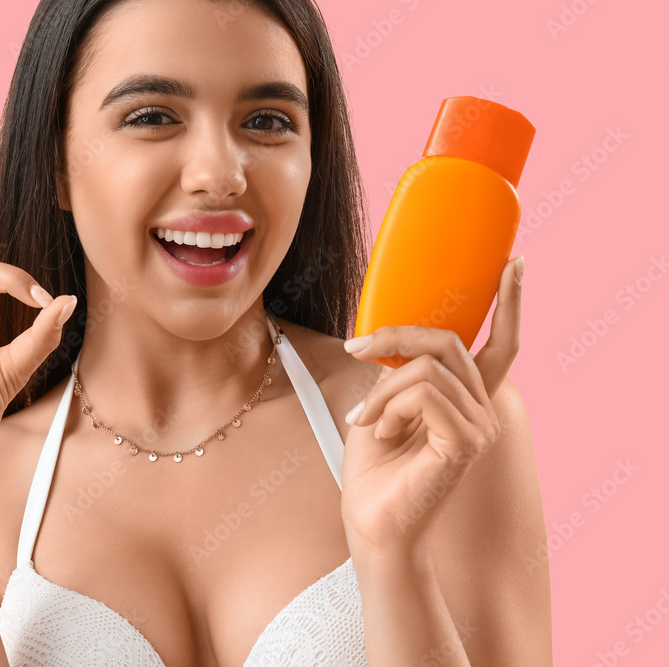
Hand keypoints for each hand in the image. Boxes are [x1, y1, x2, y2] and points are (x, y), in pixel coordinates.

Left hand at [339, 255, 523, 559]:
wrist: (371, 521)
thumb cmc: (374, 470)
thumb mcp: (382, 404)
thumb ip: (398, 370)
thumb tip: (387, 337)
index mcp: (467, 398)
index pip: (501, 345)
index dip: (510, 303)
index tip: (514, 263)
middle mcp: (483, 409)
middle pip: (448, 342)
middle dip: (395, 337)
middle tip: (357, 348)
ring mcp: (480, 426)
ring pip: (426, 368)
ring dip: (382, 389)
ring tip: (365, 420)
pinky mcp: (466, 442)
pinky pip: (423, 394)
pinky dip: (388, 407)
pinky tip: (377, 431)